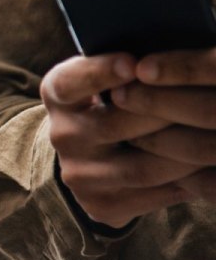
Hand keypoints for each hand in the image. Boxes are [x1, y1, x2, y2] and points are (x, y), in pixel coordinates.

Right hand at [44, 54, 200, 228]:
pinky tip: (209, 167)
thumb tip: (178, 55)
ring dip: (187, 153)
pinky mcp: (101, 205)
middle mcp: (61, 135)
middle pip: (116, 126)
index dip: (100, 73)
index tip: (132, 63)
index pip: (72, 82)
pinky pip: (154, 196)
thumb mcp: (107, 77)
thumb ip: (129, 66)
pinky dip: (188, 182)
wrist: (91, 156)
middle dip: (166, 113)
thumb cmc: (114, 100)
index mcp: (58, 94)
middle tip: (206, 102)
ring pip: (143, 167)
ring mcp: (79, 174)